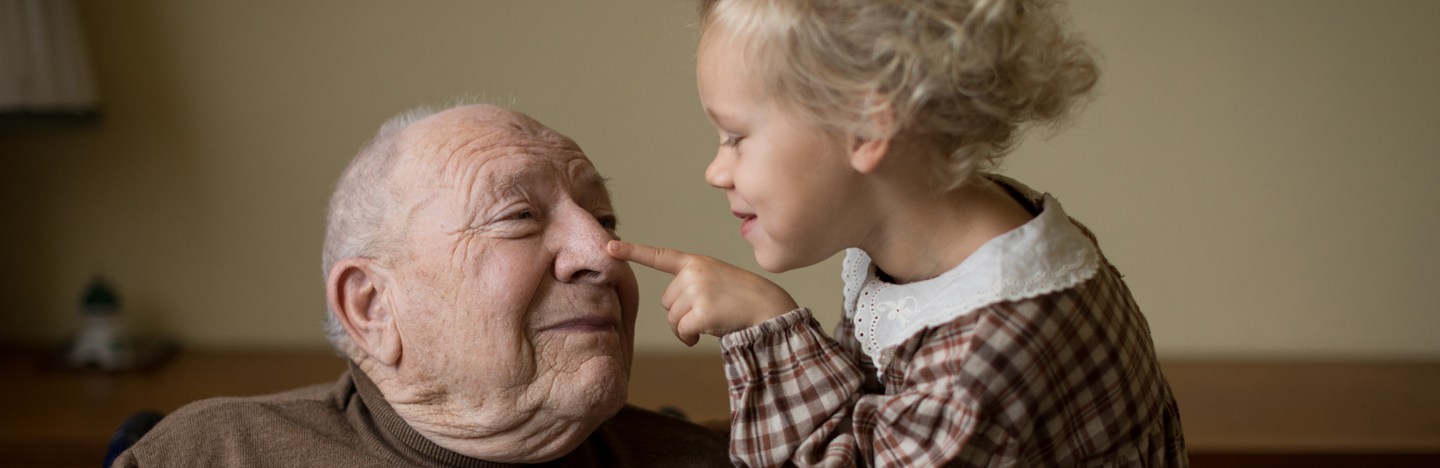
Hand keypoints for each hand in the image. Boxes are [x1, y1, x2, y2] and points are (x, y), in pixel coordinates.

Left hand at [607, 240, 797, 345]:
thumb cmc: (743, 299)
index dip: (633, 252)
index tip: (609, 246)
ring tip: (711, 321)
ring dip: (686, 328)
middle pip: (666, 301)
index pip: (660, 256)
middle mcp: (694, 272)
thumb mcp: (716, 281)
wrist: (769, 308)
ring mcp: (698, 290)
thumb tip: (676, 324)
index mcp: (696, 262)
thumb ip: (692, 287)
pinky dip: (690, 338)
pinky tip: (707, 334)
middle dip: (681, 313)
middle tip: (707, 312)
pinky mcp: (702, 311)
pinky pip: (681, 331)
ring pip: (672, 318)